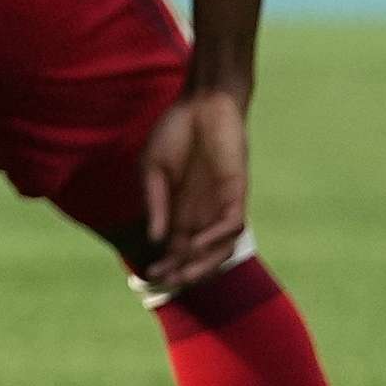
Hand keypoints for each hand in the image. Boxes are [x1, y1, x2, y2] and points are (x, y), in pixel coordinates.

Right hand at [136, 87, 252, 295]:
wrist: (202, 103)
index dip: (165, 263)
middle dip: (183, 271)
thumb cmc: (174, 132)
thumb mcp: (152, 170)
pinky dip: (216, 238)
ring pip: (220, 247)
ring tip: (184, 275)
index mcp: (181, 208)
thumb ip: (155, 204)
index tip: (149, 276)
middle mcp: (203, 212)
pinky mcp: (236, 192)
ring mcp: (221, 203)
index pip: (176, 246)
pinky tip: (196, 243)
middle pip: (198, 254)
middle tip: (166, 282)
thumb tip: (154, 239)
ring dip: (202, 264)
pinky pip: (232, 225)